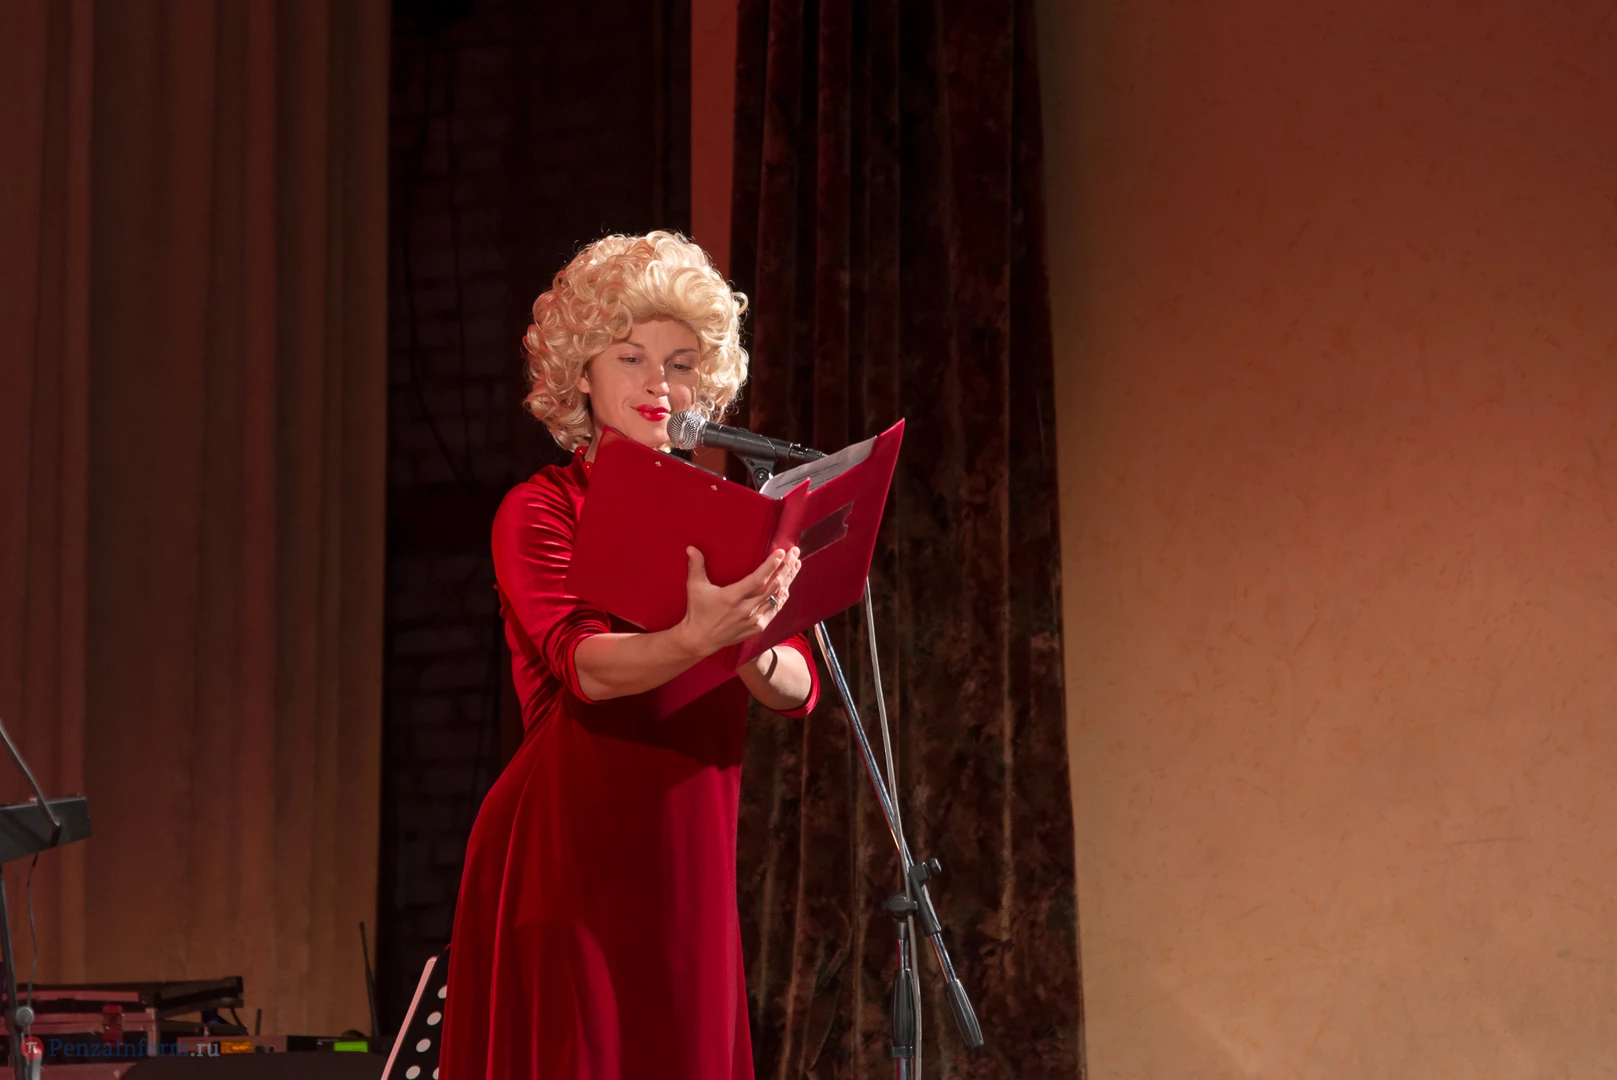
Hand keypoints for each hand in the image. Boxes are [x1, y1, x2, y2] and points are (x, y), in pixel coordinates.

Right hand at [676, 544, 801, 657]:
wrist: (699, 640)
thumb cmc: (697, 612)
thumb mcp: (695, 588)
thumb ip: (696, 566)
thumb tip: (691, 548)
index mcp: (732, 597)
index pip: (757, 579)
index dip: (771, 565)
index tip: (781, 552)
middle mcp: (745, 609)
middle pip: (773, 586)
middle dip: (786, 568)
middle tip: (794, 553)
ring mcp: (753, 620)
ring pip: (776, 598)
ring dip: (787, 581)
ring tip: (795, 565)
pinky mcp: (756, 627)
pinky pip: (774, 611)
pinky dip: (781, 598)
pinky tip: (787, 587)